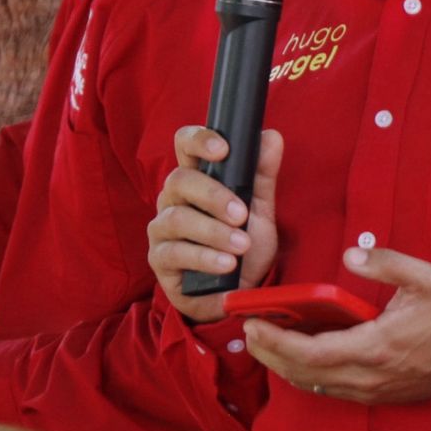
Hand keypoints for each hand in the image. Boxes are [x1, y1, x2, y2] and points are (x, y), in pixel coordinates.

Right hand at [148, 127, 281, 322]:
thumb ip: (262, 174)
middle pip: (179, 180)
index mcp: (196, 178)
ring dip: (213, 231)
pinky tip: (227, 265)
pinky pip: (176, 252)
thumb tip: (270, 137)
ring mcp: (162, 228)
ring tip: (241, 245)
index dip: (199, 140)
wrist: (238, 293)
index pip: (185, 145)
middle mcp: (173, 199)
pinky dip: (205, 258)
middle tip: (242, 214)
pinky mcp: (160, 259)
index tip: (224, 150)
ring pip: (178, 218)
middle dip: (213, 195)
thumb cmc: (244, 245)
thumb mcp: (260, 209)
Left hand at [241, 245, 430, 404]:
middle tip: (247, 331)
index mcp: (374, 345)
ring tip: (264, 343)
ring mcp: (369, 389)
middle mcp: (366, 375)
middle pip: (302, 373)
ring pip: (313, 385)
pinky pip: (329, 390)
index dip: (276, 341)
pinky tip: (294, 358)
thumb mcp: (425, 278)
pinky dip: (305, 375)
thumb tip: (351, 254)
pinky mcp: (373, 395)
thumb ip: (387, 263)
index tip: (253, 324)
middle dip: (269, 353)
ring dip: (283, 367)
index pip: (310, 352)